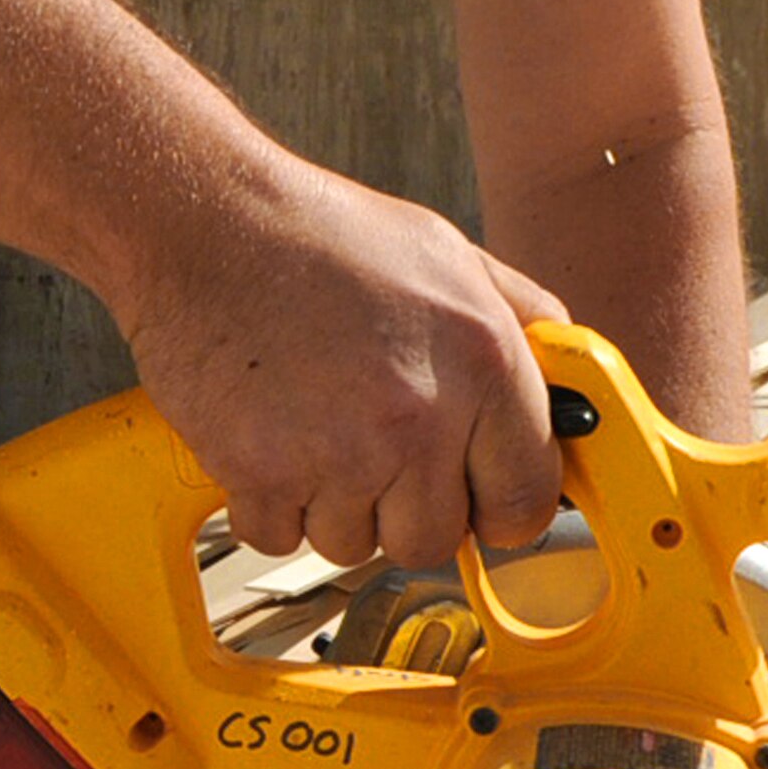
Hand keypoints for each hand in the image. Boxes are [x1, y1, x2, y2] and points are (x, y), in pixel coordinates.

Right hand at [119, 154, 567, 570]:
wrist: (206, 223)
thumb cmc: (319, 233)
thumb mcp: (449, 253)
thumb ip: (517, 316)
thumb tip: (561, 371)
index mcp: (481, 360)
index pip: (527, 497)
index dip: (503, 507)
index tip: (482, 502)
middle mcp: (419, 415)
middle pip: (435, 540)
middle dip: (409, 509)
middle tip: (379, 452)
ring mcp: (339, 452)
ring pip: (354, 545)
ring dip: (336, 504)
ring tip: (316, 424)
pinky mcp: (262, 474)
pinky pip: (281, 538)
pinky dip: (272, 502)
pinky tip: (272, 434)